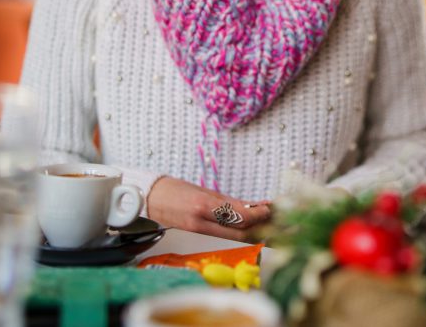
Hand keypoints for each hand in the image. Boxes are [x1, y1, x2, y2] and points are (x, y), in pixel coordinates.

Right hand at [146, 176, 271, 240]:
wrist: (148, 197)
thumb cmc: (174, 189)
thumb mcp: (204, 191)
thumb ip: (227, 202)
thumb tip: (251, 207)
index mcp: (205, 206)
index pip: (239, 217)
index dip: (259, 216)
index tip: (272, 209)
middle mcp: (202, 221)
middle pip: (239, 231)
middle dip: (261, 227)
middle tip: (277, 220)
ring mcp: (199, 229)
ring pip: (233, 235)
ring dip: (252, 231)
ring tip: (269, 224)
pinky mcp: (195, 232)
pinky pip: (222, 232)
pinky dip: (238, 230)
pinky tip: (250, 225)